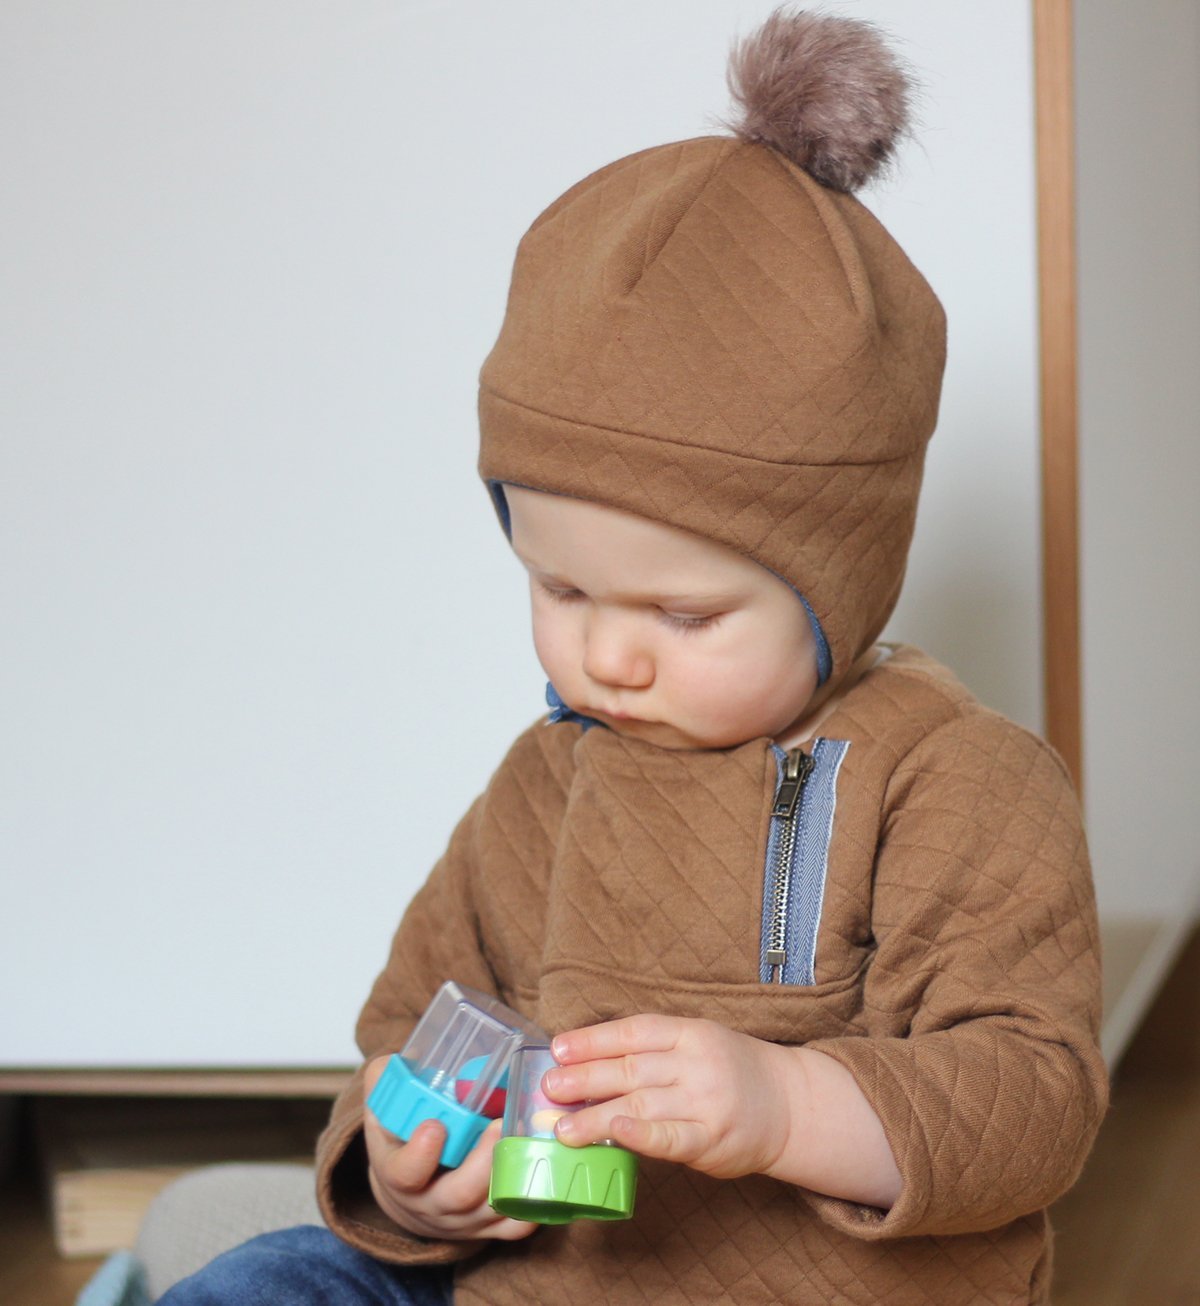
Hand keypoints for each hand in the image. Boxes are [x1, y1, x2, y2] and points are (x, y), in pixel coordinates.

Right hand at [362, 1056, 536, 1241]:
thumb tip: (398, 1061)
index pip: (405, 1174)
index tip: (436, 1126)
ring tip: (529, 1139)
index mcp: (399, 1175)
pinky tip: (543, 1171)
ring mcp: (462, 1220)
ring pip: (490, 1209)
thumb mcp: (384, 1109)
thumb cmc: (400, 1139)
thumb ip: (387, 1080)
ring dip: (513, 1176)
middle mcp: (430, 1204)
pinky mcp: (488, 1227)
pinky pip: (514, 1226)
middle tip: (500, 1124)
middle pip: (458, 1195)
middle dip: (482, 1162)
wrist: (410, 1190)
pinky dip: (533, 1204)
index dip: (420, 1155)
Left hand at [542, 1015, 793, 1180]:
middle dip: (584, 1077)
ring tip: (561, 1126)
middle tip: (548, 1086)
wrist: (789, 1105)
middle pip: (629, 1068)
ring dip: (596, 1117)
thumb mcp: (697, 1043)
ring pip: (641, 1105)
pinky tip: (614, 1134)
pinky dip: (640, 1136)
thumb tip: (587, 1061)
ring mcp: (704, 1102)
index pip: (633, 1032)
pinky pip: (669, 1138)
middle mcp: (696, 1063)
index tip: (559, 1047)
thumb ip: (653, 1051)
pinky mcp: (711, 1139)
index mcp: (690, 1032)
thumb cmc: (731, 1072)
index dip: (593, 1039)